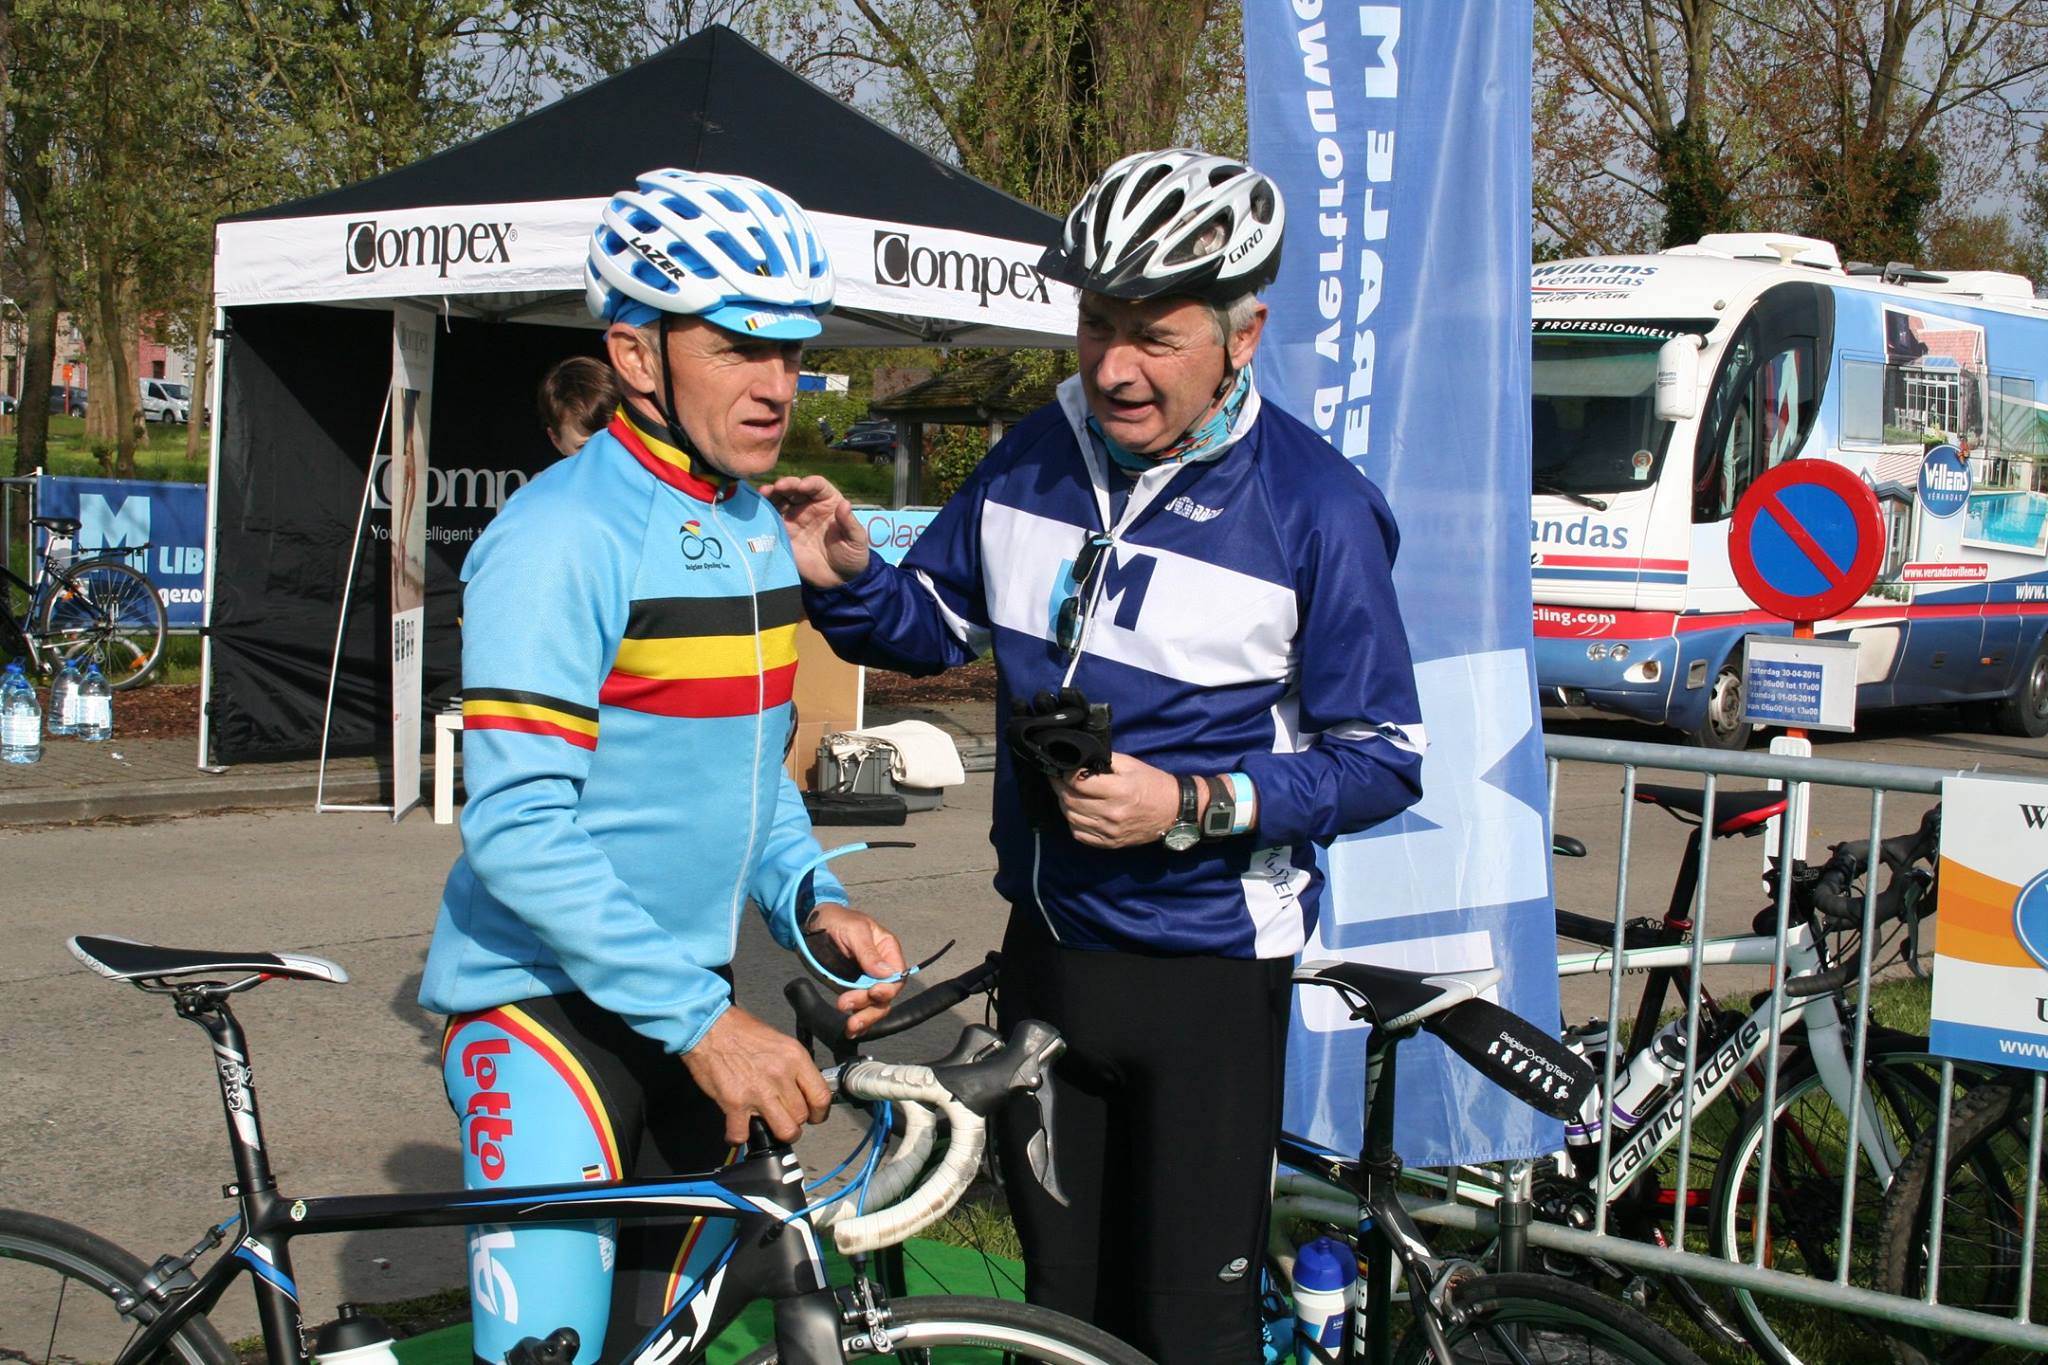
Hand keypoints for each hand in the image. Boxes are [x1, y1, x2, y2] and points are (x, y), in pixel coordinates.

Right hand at [681, 1005, 831, 1143]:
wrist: (708, 1026)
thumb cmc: (740, 1031)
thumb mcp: (780, 1042)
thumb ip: (794, 1067)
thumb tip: (802, 1089)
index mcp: (794, 1058)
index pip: (821, 1097)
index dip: (819, 1113)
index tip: (813, 1116)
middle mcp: (780, 1075)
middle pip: (802, 1116)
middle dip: (795, 1122)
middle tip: (784, 1117)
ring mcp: (758, 1091)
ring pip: (785, 1131)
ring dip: (776, 1134)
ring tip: (767, 1127)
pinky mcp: (734, 1103)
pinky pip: (743, 1135)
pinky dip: (739, 1137)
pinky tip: (738, 1129)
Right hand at [761, 474, 870, 585]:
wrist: (837, 580)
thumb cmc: (852, 556)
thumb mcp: (856, 540)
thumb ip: (849, 523)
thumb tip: (845, 504)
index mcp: (828, 502)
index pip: (817, 485)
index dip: (809, 483)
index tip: (802, 486)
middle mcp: (808, 506)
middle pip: (794, 489)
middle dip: (786, 485)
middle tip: (777, 487)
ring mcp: (794, 519)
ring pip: (780, 500)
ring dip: (771, 494)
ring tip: (763, 493)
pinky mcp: (783, 533)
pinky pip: (771, 520)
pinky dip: (764, 513)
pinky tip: (758, 510)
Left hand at [804, 904, 906, 1034]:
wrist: (813, 924)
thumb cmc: (836, 919)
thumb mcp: (854, 930)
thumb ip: (868, 952)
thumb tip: (886, 973)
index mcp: (887, 950)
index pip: (897, 976)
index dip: (888, 988)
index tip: (873, 992)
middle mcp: (880, 968)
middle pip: (886, 996)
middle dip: (870, 1006)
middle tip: (846, 1005)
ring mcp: (866, 981)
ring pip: (874, 1006)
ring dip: (864, 1017)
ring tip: (849, 1026)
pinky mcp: (852, 989)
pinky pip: (860, 1008)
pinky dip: (858, 1021)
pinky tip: (851, 1030)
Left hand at [1054, 753, 1182, 848]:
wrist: (1174, 811)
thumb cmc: (1153, 784)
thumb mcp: (1132, 764)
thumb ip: (1105, 759)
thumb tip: (1080, 759)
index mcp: (1118, 790)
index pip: (1078, 782)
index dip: (1064, 774)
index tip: (1061, 768)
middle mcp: (1112, 813)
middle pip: (1070, 801)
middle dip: (1059, 787)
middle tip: (1057, 779)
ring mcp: (1110, 831)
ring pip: (1071, 818)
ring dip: (1063, 804)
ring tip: (1065, 793)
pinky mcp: (1110, 843)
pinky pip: (1080, 835)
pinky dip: (1073, 822)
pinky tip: (1076, 812)